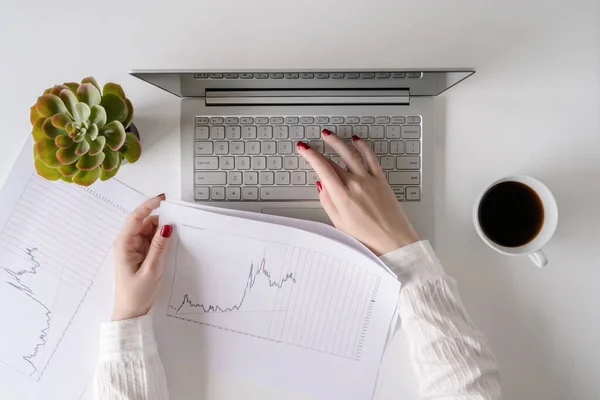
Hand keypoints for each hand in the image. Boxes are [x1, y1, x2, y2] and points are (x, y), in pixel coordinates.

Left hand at [111, 194, 172, 320]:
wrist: (131, 314)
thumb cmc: (137, 294)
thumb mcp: (151, 269)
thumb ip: (159, 246)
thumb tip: (168, 226)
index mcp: (124, 244)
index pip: (136, 217)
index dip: (149, 205)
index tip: (164, 199)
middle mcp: (127, 243)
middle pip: (144, 223)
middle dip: (160, 220)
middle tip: (179, 221)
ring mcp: (133, 249)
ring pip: (149, 232)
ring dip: (161, 231)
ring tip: (177, 234)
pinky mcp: (139, 256)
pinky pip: (151, 242)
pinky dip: (160, 240)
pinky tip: (171, 244)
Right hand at [297, 131, 419, 255]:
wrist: (393, 240)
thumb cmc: (367, 237)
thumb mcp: (339, 223)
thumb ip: (328, 202)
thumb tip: (321, 185)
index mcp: (342, 196)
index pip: (322, 168)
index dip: (310, 155)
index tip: (303, 148)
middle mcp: (355, 184)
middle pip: (333, 161)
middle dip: (319, 150)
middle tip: (310, 144)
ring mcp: (369, 179)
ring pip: (350, 153)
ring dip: (337, 141)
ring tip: (328, 134)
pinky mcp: (381, 179)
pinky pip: (370, 157)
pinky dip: (362, 146)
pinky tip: (356, 139)